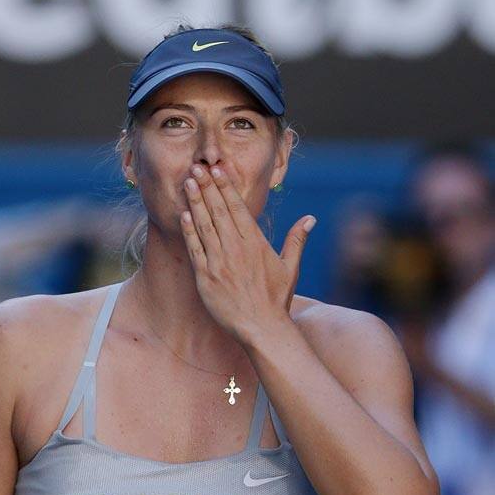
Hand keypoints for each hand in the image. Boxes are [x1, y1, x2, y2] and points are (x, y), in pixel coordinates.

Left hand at [179, 163, 315, 341]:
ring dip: (196, 202)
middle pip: (219, 211)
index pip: (238, 207)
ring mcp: (219, 262)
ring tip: (189, 182)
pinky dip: (189, 231)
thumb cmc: (276, 300)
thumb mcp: (290, 268)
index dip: (226, 187)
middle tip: (198, 166)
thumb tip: (310, 218)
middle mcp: (236, 248)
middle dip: (208, 187)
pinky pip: (195, 249)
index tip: (217, 170)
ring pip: (205, 225)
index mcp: (255, 243)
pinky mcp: (206, 277)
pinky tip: (184, 214)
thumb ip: (296, 240)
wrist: (262, 328)